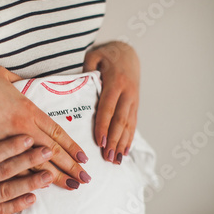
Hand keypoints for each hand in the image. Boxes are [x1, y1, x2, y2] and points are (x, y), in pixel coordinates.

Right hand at [0, 65, 89, 189]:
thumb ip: (14, 80)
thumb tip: (21, 81)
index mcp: (27, 108)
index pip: (56, 130)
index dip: (71, 145)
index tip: (83, 157)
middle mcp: (23, 126)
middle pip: (53, 150)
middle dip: (71, 165)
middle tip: (85, 178)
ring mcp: (9, 142)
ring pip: (39, 163)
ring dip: (56, 176)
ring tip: (71, 186)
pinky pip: (17, 170)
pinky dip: (30, 179)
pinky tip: (41, 188)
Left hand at [84, 41, 139, 163]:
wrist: (128, 52)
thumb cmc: (107, 56)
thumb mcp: (94, 56)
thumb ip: (86, 69)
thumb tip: (78, 85)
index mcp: (115, 82)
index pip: (108, 108)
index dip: (104, 126)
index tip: (99, 142)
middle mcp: (127, 93)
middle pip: (120, 120)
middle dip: (114, 141)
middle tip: (107, 157)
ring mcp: (133, 100)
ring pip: (129, 125)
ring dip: (122, 144)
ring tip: (116, 160)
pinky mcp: (135, 105)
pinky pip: (133, 124)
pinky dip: (129, 139)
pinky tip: (125, 152)